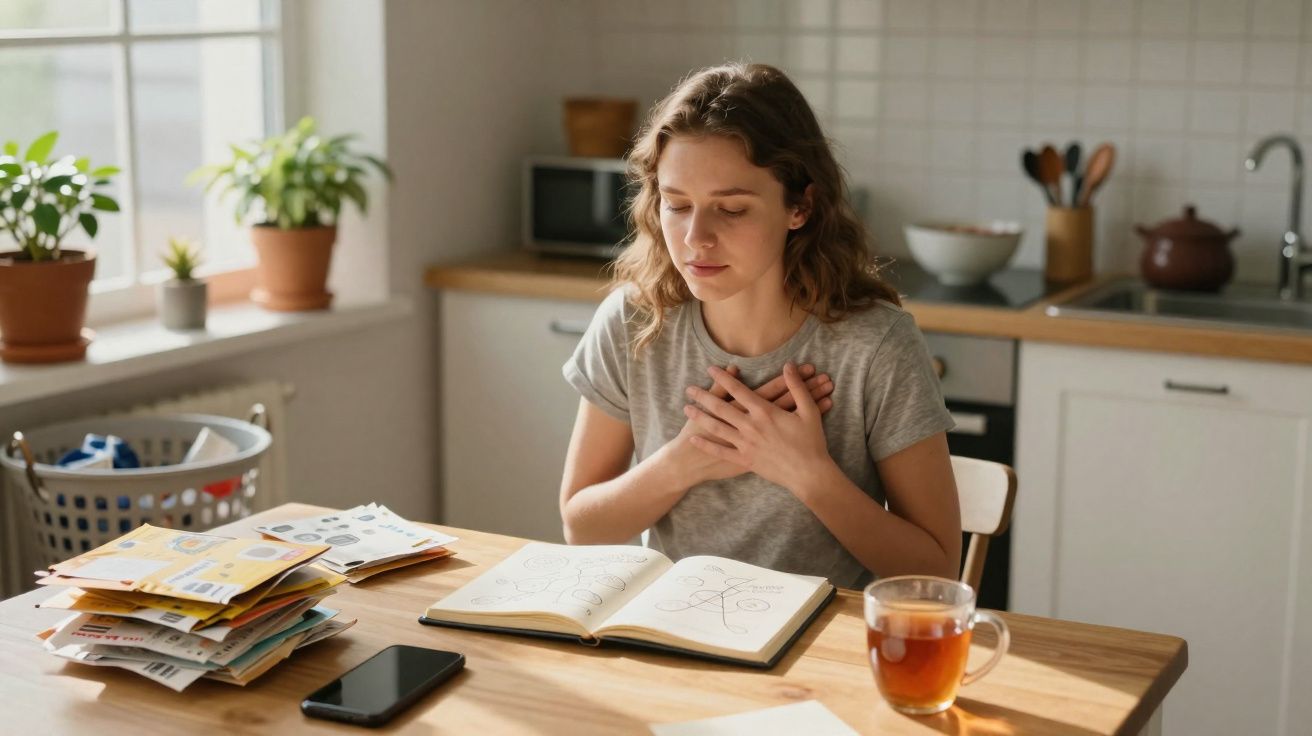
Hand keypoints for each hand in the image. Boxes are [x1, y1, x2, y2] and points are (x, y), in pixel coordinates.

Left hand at [683, 362, 836, 492]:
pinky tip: (694, 439)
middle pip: (721, 408)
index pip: (739, 390)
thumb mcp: (808, 410)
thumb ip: (797, 387)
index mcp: (765, 412)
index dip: (724, 378)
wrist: (809, 473)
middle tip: (689, 388)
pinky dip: (707, 445)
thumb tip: (789, 365)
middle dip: (704, 396)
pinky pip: (722, 452)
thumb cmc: (811, 441)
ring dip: (701, 417)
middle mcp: (751, 426)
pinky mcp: (745, 461)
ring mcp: (746, 444)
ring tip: (686, 408)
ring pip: (717, 428)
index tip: (711, 369)